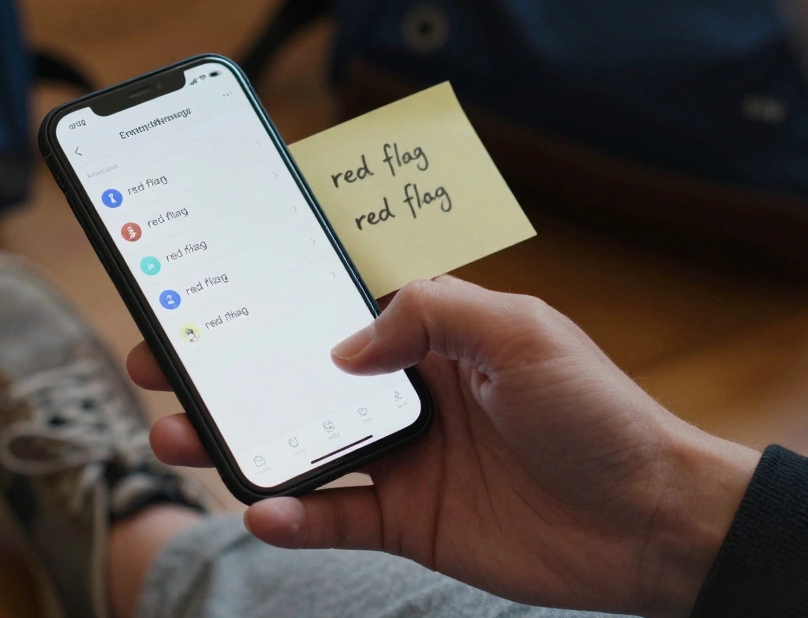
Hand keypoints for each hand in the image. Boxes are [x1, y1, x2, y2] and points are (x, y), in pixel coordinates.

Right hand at [126, 276, 760, 616]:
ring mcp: (400, 459)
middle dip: (222, 370)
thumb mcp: (521, 331)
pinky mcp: (406, 521)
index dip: (267, 298)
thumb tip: (344, 344)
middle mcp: (402, 393)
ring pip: (296, 446)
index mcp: (427, 335)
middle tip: (158, 362)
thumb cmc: (598, 412)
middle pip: (292, 378)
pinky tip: (260, 509)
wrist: (649, 521)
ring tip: (177, 436)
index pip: (328, 308)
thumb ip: (431, 311)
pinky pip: (333, 518)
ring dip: (235, 441)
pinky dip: (292, 517)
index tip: (205, 286)